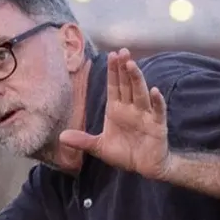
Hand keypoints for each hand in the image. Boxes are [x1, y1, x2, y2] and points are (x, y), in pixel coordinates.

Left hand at [58, 49, 169, 179]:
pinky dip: (157, 102)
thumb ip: (82, 141)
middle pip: (127, 85)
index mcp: (116, 110)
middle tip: (122, 51)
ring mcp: (145, 115)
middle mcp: (131, 108)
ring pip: (141, 93)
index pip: (114, 86)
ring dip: (137, 79)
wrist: (144, 167)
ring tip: (132, 65)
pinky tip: (155, 91)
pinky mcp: (157, 125)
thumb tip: (61, 137)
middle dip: (124, 68)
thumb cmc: (124, 153)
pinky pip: (158, 111)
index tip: (111, 55)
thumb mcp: (99, 147)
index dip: (113, 71)